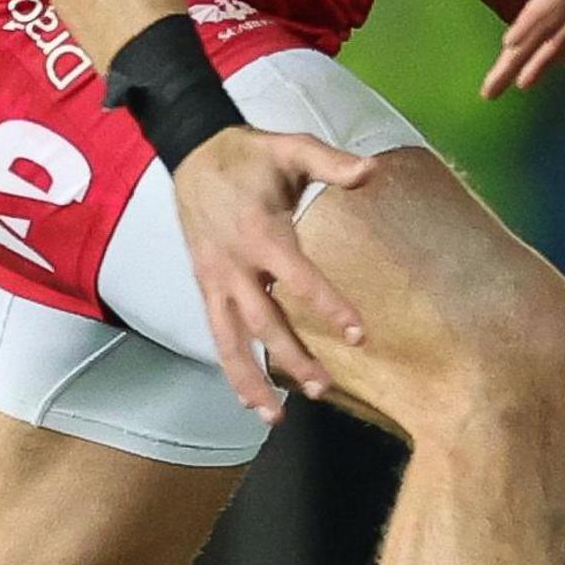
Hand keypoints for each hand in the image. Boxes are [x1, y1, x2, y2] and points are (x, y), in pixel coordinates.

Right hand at [169, 127, 378, 421]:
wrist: (193, 153)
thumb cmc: (252, 155)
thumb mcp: (292, 146)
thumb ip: (331, 161)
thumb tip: (371, 170)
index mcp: (260, 232)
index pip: (298, 278)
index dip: (328, 306)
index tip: (357, 334)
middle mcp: (233, 264)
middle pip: (263, 322)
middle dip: (292, 359)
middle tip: (326, 388)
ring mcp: (214, 279)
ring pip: (230, 341)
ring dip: (252, 380)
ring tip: (277, 418)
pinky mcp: (204, 286)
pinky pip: (216, 335)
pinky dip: (230, 369)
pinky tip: (250, 399)